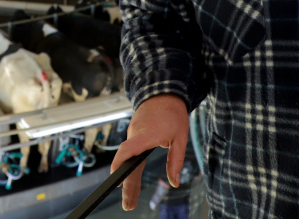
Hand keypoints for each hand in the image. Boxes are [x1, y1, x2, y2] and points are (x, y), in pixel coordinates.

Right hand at [110, 94, 188, 210]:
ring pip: (128, 159)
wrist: (163, 92)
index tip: (116, 181)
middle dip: (127, 186)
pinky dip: (130, 168)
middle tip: (128, 205)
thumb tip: (174, 182)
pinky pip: (130, 152)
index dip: (120, 164)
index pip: (128, 150)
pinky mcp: (133, 133)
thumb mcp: (181, 138)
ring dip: (129, 179)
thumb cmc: (173, 113)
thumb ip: (176, 160)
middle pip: (127, 162)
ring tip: (130, 200)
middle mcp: (135, 134)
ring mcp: (132, 133)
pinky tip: (132, 181)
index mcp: (146, 134)